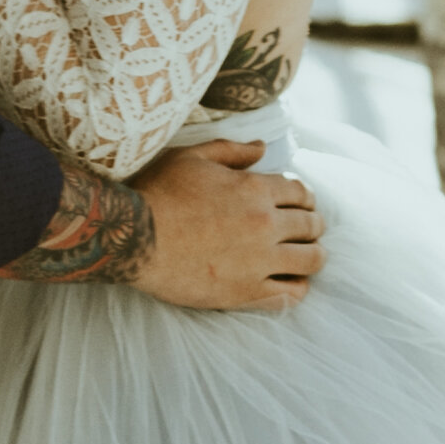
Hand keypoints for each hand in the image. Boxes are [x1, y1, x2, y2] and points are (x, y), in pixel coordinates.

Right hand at [129, 139, 324, 310]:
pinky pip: (290, 295)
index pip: (302, 193)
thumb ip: (231, 151)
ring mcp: (258, 262)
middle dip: (312, 226)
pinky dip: (297, 288)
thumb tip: (263, 148)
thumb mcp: (191, 158)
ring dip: (312, 255)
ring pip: (311, 261)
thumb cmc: (157, 193)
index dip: (305, 198)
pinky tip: (290, 283)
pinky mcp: (246, 292)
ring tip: (302, 256)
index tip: (299, 205)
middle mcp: (265, 225)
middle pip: (312, 226)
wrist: (132, 238)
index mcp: (256, 190)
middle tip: (303, 231)